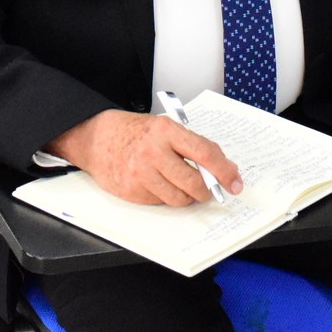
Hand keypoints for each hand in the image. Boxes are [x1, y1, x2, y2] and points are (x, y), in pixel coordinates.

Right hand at [45, 110, 243, 206]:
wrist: (96, 138)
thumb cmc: (135, 132)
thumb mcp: (164, 128)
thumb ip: (192, 146)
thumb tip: (222, 170)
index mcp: (166, 130)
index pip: (204, 153)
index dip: (224, 171)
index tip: (235, 182)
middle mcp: (153, 152)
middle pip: (194, 183)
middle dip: (206, 190)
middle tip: (208, 188)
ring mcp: (140, 173)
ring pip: (179, 199)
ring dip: (186, 196)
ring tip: (179, 184)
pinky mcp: (131, 191)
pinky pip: (160, 202)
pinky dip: (165, 196)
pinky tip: (156, 183)